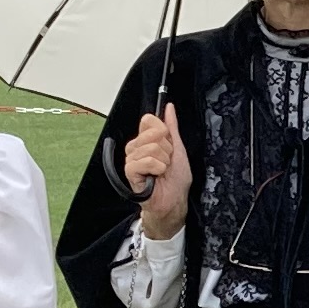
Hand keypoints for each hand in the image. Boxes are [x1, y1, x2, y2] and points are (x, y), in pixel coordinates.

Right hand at [121, 105, 191, 239]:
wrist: (174, 200)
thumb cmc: (176, 178)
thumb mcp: (178, 148)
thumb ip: (172, 127)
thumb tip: (168, 107)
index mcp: (146, 140)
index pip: (149, 120)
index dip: (163, 131)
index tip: (168, 144)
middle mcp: (137, 147)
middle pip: (152, 134)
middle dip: (166, 149)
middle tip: (166, 162)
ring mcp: (132, 159)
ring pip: (151, 148)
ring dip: (163, 161)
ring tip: (162, 171)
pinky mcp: (130, 171)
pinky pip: (146, 161)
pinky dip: (157, 168)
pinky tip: (156, 176)